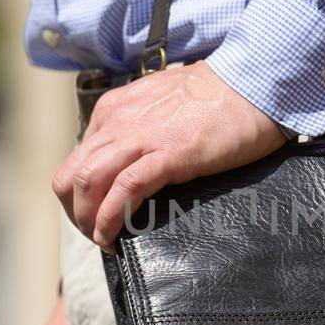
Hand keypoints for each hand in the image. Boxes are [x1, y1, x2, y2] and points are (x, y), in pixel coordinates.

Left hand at [52, 60, 284, 245]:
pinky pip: (123, 191)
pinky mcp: (168, 154)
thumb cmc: (219, 97)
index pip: (77, 159)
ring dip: (88, 221)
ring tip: (104, 241)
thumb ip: (143, 127)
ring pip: (87, 183)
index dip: (79, 195)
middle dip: (76, 212)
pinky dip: (110, 220)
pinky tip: (113, 238)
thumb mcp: (164, 105)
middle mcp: (117, 121)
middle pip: (71, 176)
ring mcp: (140, 137)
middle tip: (96, 234)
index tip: (96, 215)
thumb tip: (137, 159)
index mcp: (114, 110)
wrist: (254, 83)